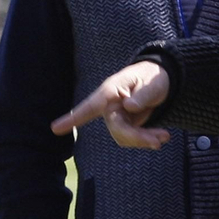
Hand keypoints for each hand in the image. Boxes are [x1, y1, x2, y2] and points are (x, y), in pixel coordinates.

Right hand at [50, 61, 171, 149]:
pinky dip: (146, 139)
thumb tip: (128, 107)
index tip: (54, 129)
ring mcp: (116, 115)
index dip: (74, 117)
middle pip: (116, 128)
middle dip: (138, 137)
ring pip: (123, 137)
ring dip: (144, 140)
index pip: (91, 105)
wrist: (161, 82)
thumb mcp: (153, 83)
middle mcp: (109, 104)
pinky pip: (131, 138)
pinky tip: (161, 136)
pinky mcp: (124, 125)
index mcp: (111, 90)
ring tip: (165, 136)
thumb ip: (143, 94)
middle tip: (161, 139)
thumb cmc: (154, 77)